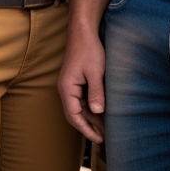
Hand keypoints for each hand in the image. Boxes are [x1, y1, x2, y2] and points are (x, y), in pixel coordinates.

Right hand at [58, 24, 106, 142]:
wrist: (83, 31)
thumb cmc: (89, 49)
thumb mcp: (95, 72)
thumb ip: (96, 92)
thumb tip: (97, 112)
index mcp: (67, 88)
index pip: (74, 116)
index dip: (86, 129)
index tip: (98, 139)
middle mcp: (65, 89)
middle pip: (75, 114)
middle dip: (88, 127)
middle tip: (103, 138)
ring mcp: (69, 85)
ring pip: (78, 108)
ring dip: (90, 118)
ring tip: (104, 129)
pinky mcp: (75, 81)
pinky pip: (81, 100)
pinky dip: (90, 108)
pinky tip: (100, 112)